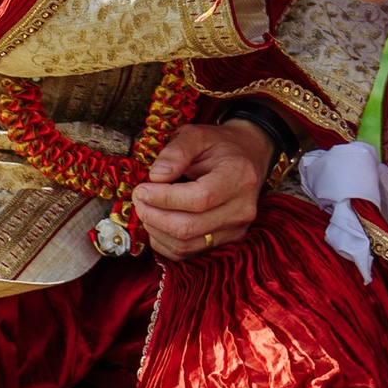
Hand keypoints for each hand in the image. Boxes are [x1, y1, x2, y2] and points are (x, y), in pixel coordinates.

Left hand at [132, 120, 270, 258]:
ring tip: (146, 209)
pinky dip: (165, 242)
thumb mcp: (198, 135)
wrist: (248, 157)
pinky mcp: (227, 241)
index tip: (142, 189)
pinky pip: (188, 253)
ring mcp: (236, 229)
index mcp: (239, 176)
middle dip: (154, 216)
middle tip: (138, 199)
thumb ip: (176, 151)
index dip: (164, 198)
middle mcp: (242, 208)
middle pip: (189, 227)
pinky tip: (158, 223)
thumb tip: (156, 176)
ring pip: (185, 245)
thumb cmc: (220, 145)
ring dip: (156, 230)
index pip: (199, 199)